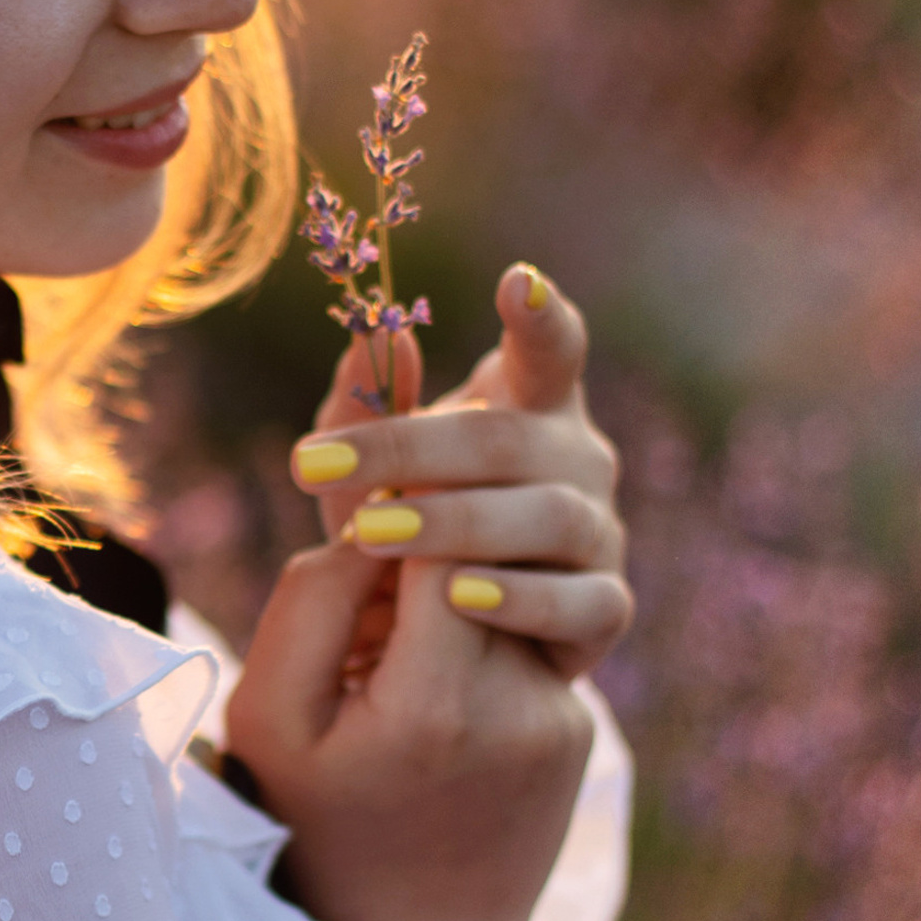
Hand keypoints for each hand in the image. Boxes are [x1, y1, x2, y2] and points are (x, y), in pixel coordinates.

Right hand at [221, 537, 592, 920]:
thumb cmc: (317, 827)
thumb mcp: (269, 718)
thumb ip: (312, 600)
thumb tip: (376, 516)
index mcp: (437, 702)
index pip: (441, 537)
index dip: (392, 509)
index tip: (352, 506)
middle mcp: (520, 705)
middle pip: (478, 559)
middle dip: (415, 553)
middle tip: (358, 594)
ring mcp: (563, 719)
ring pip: (505, 595)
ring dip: (445, 601)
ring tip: (384, 664)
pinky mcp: (577, 730)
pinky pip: (523, 646)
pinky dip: (473, 648)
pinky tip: (427, 707)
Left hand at [288, 264, 632, 681]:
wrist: (457, 640)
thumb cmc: (416, 528)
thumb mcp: (376, 470)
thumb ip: (369, 404)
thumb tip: (373, 330)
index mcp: (533, 408)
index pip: (553, 352)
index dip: (542, 317)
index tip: (516, 279)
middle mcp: (579, 461)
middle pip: (512, 440)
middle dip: (411, 451)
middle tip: (316, 466)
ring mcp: (600, 533)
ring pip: (552, 517)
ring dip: (458, 524)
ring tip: (375, 537)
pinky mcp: (605, 609)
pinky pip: (581, 602)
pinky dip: (522, 601)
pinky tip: (458, 599)